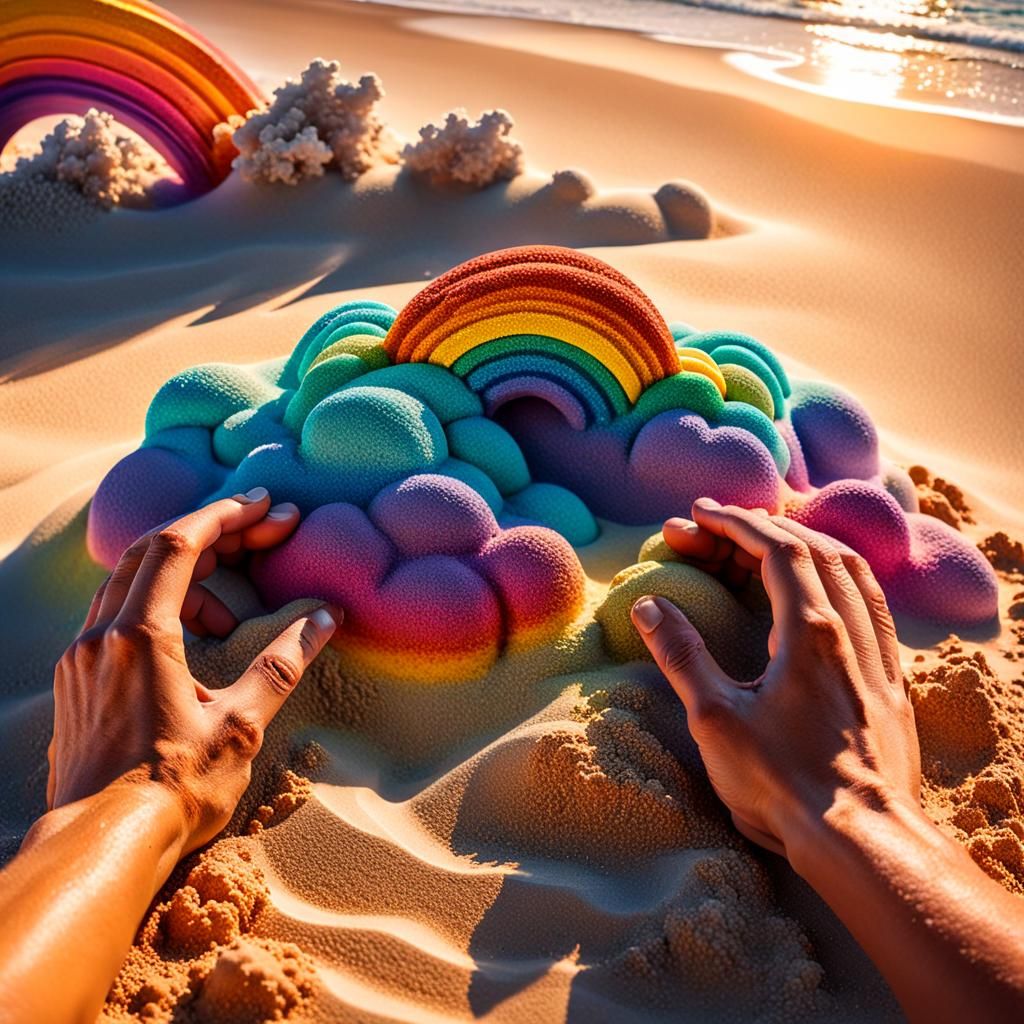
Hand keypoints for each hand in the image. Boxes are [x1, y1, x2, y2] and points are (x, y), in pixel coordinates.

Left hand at [48, 487, 339, 851]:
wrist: (101, 846)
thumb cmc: (172, 790)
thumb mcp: (241, 725)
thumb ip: (282, 664)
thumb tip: (324, 618)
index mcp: (141, 636)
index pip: (179, 545)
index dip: (224, 516)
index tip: (262, 506)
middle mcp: (100, 636)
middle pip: (151, 551)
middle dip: (209, 535)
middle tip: (259, 537)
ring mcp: (81, 659)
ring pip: (130, 582)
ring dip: (185, 578)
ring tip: (232, 618)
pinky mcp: (76, 682)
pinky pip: (115, 617)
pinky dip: (158, 609)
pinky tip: (191, 647)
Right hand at [630, 497, 919, 857]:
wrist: (861, 838)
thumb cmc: (784, 784)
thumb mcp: (715, 719)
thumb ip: (682, 655)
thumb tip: (649, 607)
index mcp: (808, 632)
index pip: (776, 549)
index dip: (735, 522)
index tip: (700, 512)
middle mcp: (849, 631)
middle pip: (813, 550)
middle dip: (761, 527)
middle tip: (715, 528)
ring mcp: (876, 656)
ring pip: (852, 570)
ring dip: (807, 543)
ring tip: (770, 541)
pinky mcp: (889, 683)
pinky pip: (873, 604)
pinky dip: (843, 575)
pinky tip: (826, 591)